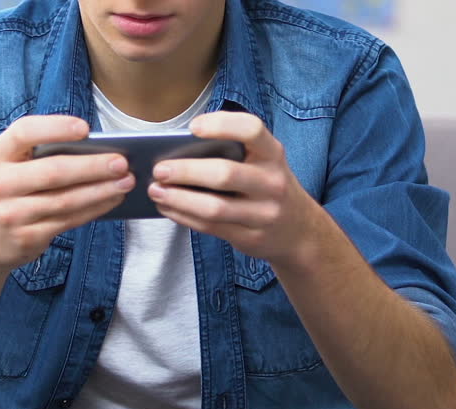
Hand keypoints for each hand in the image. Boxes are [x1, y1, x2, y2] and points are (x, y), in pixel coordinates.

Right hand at [0, 115, 135, 274]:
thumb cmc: (6, 194)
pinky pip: (68, 220)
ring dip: (101, 190)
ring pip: (66, 200)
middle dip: (93, 166)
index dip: (55, 127)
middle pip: (53, 171)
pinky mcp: (27, 237)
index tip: (85, 128)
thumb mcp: (8, 168)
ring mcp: (12, 213)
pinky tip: (111, 199)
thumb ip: (38, 156)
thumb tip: (95, 149)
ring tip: (126, 181)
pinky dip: (94, 209)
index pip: (23, 133)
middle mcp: (0, 184)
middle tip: (122, 162)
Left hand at [147, 111, 320, 266]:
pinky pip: (211, 227)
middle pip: (225, 174)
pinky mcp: (251, 237)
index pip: (251, 129)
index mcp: (273, 154)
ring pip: (214, 207)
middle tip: (159, 169)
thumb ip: (235, 153)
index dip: (221, 124)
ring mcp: (264, 213)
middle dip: (186, 171)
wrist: (300, 230)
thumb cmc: (268, 185)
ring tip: (156, 191)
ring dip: (178, 199)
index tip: (193, 127)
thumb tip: (177, 150)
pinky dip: (184, 216)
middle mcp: (272, 182)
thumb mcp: (265, 163)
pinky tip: (168, 208)